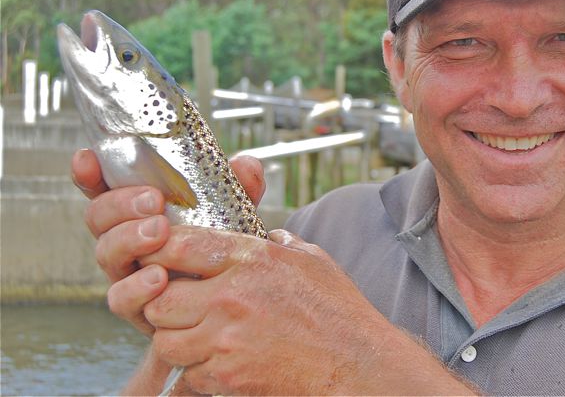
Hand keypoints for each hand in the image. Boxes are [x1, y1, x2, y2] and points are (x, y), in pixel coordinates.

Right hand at [70, 149, 265, 334]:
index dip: (91, 173)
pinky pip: (121, 298)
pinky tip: (158, 278)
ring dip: (129, 239)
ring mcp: (128, 273)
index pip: (105, 188)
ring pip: (106, 253)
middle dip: (120, 204)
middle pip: (98, 217)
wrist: (234, 305)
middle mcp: (126, 240)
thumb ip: (240, 189)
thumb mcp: (235, 214)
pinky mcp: (138, 308)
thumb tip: (245, 165)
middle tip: (154, 201)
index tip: (88, 159)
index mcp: (140, 211)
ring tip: (160, 232)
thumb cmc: (224, 250)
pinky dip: (136, 287)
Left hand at [139, 228, 411, 394]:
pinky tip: (222, 361)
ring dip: (176, 339)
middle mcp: (232, 297)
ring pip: (164, 341)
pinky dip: (197, 370)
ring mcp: (226, 340)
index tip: (159, 258)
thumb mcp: (311, 260)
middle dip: (163, 303)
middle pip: (158, 298)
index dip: (159, 251)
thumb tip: (263, 235)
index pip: (179, 246)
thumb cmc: (339, 313)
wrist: (358, 366)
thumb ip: (278, 243)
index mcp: (252, 259)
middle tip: (179, 306)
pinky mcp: (226, 377)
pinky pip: (188, 373)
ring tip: (200, 337)